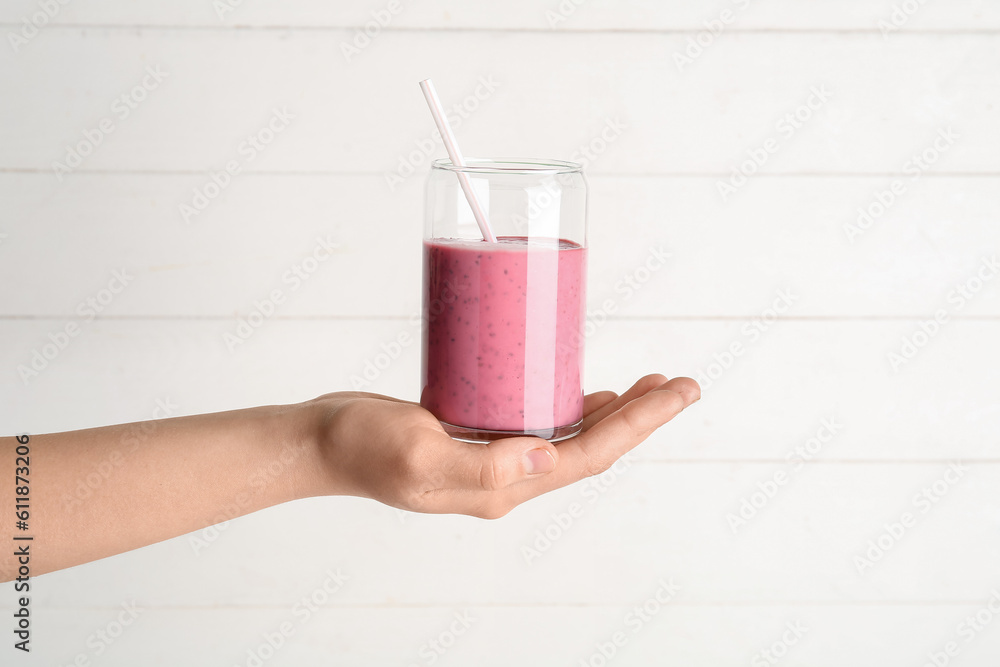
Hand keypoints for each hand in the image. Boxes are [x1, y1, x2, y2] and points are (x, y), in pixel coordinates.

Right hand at [307, 374, 699, 518]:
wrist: (322, 442)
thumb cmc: (361, 446)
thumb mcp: (418, 456)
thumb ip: (482, 466)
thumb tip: (548, 454)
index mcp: (501, 487)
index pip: (588, 455)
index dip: (639, 423)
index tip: (677, 392)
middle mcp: (506, 477)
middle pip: (590, 447)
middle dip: (639, 417)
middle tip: (678, 383)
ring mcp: (493, 458)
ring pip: (570, 436)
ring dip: (612, 412)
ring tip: (647, 385)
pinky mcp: (478, 436)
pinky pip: (538, 423)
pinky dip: (570, 405)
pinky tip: (583, 390)